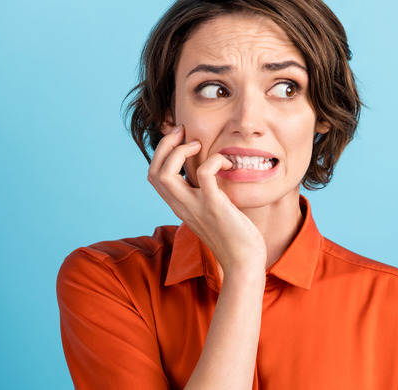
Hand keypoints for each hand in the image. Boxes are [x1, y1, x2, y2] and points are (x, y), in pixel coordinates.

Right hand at [147, 125, 266, 275]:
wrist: (243, 262)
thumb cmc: (234, 237)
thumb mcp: (212, 212)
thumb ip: (205, 196)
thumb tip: (211, 176)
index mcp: (180, 206)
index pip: (154, 177)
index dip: (161, 154)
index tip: (179, 139)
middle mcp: (182, 206)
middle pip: (153, 172)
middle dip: (165, 146)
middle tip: (184, 133)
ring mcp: (196, 206)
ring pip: (166, 174)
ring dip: (180, 152)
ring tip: (199, 145)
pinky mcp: (215, 206)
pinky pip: (205, 174)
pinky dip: (214, 160)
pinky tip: (226, 163)